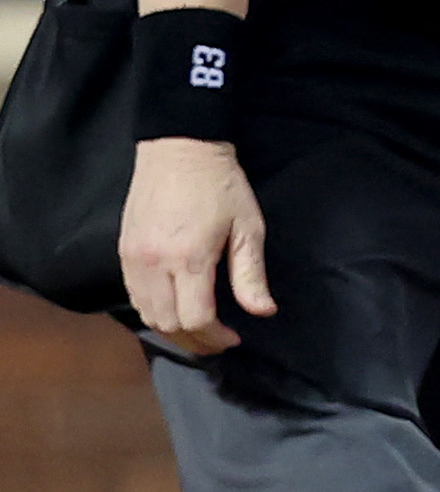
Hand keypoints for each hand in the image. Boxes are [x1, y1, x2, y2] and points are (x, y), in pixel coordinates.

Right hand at [120, 137, 269, 354]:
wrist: (179, 150)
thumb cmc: (221, 187)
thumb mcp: (248, 228)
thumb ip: (250, 275)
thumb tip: (263, 312)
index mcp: (189, 258)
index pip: (195, 318)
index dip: (214, 337)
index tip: (233, 338)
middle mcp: (154, 263)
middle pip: (167, 323)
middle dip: (194, 340)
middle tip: (217, 341)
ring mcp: (133, 258)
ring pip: (146, 314)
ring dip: (172, 329)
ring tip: (198, 329)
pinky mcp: (123, 251)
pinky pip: (133, 295)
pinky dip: (152, 310)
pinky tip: (174, 308)